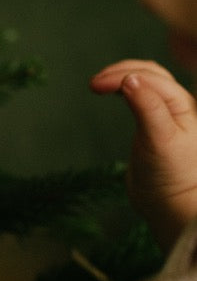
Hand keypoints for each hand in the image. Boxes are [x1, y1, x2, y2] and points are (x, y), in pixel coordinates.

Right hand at [90, 59, 196, 251]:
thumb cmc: (171, 177)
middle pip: (149, 73)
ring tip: (99, 84)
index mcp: (186, 105)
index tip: (95, 86)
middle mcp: (179, 105)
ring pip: (146, 82)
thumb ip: (148, 107)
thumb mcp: (160, 139)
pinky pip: (141, 96)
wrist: (169, 208)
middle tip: (94, 84)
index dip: (122, 75)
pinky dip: (125, 89)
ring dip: (122, 77)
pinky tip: (113, 93)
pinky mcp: (154, 125)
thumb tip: (129, 78)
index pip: (152, 78)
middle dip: (120, 72)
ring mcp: (167, 114)